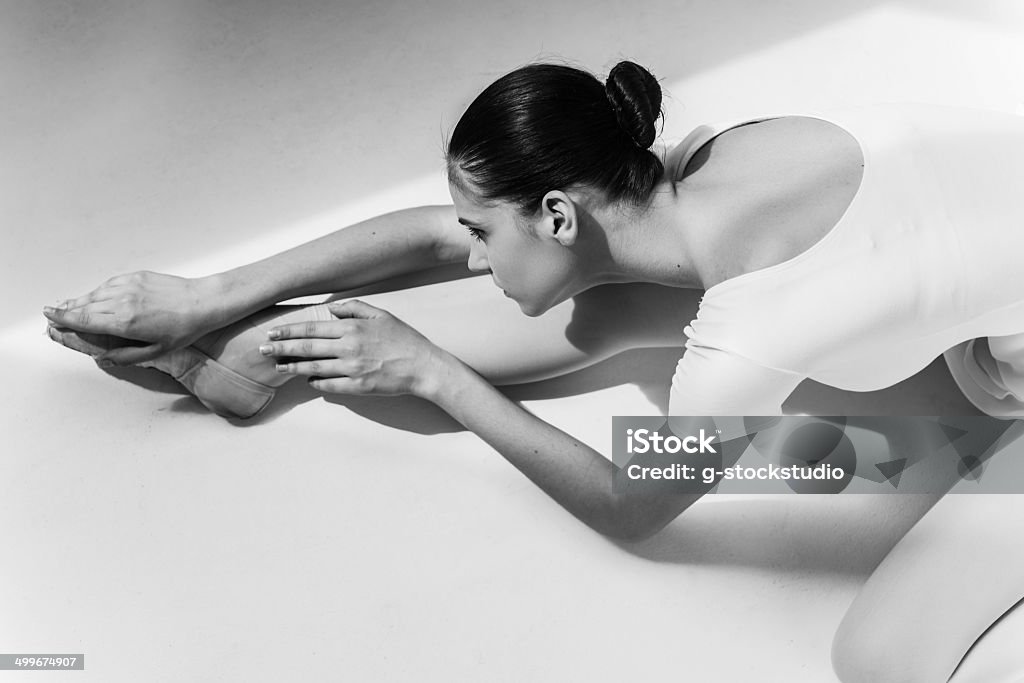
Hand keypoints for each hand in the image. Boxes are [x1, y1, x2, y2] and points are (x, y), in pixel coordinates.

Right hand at [42, 271, 219, 364]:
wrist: (203, 302)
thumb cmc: (183, 329)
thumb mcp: (156, 351)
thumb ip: (126, 356)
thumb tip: (103, 358)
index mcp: (124, 322)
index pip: (85, 320)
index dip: (64, 318)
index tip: (49, 316)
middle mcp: (122, 301)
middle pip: (85, 305)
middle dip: (67, 310)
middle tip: (53, 314)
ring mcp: (129, 286)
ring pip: (96, 293)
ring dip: (81, 300)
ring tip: (70, 306)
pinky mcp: (136, 276)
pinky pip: (110, 284)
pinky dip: (100, 291)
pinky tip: (97, 297)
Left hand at [261, 300, 457, 397]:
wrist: (423, 366)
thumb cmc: (404, 339)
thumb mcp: (381, 315)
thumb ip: (354, 308)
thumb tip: (332, 308)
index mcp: (352, 328)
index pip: (312, 328)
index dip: (289, 331)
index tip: (273, 333)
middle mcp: (348, 347)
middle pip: (307, 347)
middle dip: (281, 348)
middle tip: (262, 350)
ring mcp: (352, 368)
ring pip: (313, 368)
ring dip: (292, 368)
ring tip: (277, 367)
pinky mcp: (358, 387)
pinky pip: (330, 385)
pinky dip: (316, 382)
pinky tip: (307, 380)